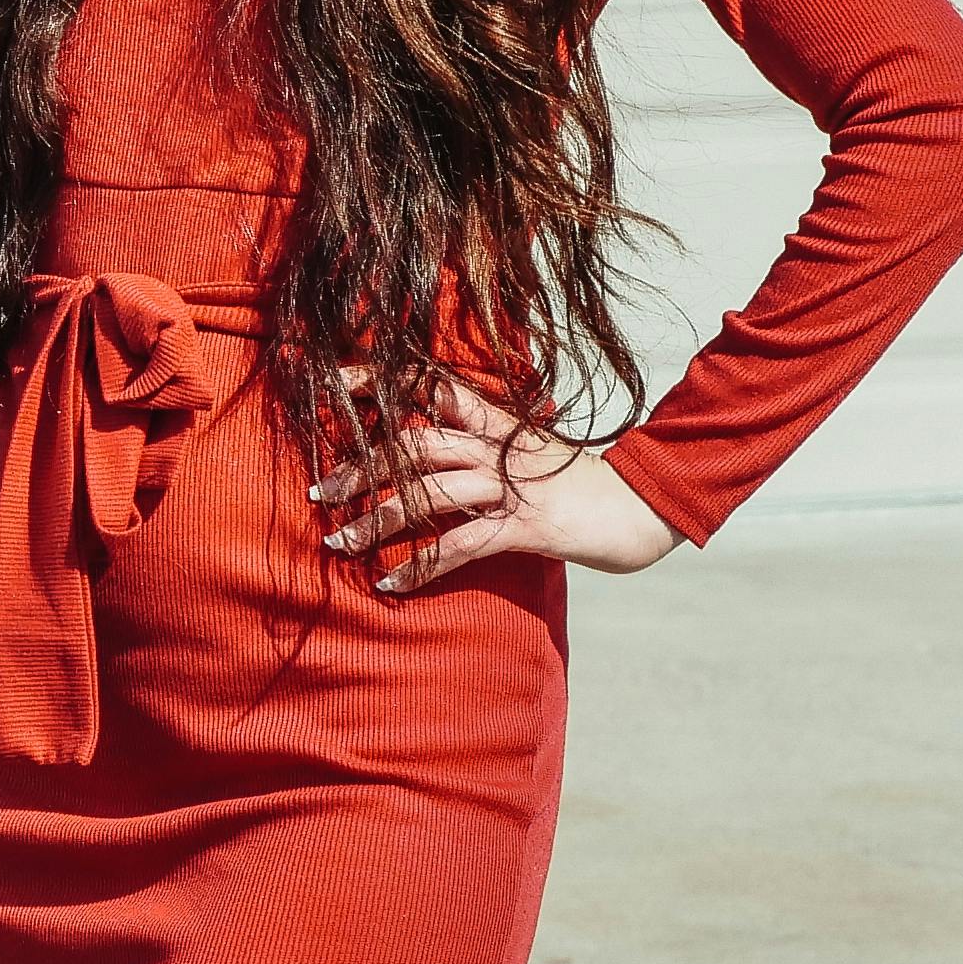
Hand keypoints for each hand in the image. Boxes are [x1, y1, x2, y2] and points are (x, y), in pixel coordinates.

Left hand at [309, 384, 680, 586]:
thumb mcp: (529, 452)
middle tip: (322, 492)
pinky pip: (459, 547)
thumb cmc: (577, 484)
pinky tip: (392, 584)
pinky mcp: (524, 527)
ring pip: (428, 495)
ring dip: (378, 521)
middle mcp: (498, 448)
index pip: (433, 386)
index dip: (382, 379)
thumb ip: (484, 445)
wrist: (640, 507)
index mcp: (498, 422)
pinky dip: (420, 566)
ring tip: (341, 543)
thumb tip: (433, 452)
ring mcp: (511, 487)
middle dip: (363, 467)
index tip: (334, 381)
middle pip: (416, 444)